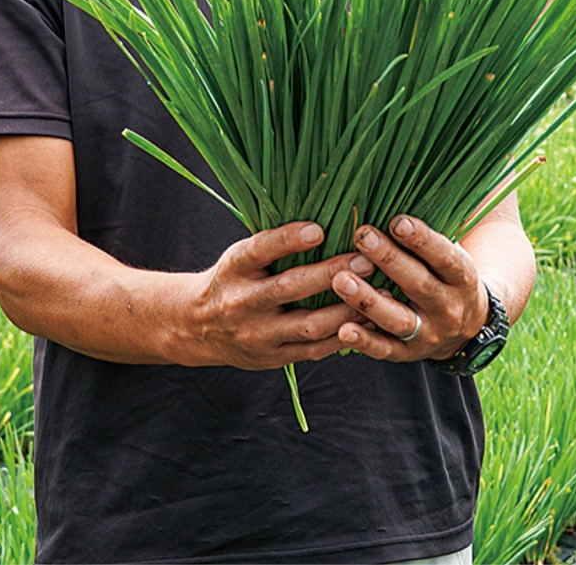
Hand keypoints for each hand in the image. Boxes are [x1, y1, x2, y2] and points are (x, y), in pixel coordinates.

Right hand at [185, 221, 364, 369]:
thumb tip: (327, 216)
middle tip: (367, 261)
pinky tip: (369, 322)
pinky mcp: (272, 358)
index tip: (319, 229)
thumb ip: (275, 243)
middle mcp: (243, 302)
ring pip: (308, 326)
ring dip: (346, 309)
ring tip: (378, 293)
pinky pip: (314, 351)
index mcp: (235, 268)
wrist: (197, 327)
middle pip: (289, 288)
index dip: (288, 239)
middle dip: (331, 274)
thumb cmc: (234, 279)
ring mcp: (258, 335)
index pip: (259, 250)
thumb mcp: (242, 255)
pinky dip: (344, 336)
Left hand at [330, 215, 489, 362]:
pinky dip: (365, 341)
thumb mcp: (452, 254)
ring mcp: (429, 334)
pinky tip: (343, 328)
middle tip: (362, 236)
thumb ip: (427, 236)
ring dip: (368, 300)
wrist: (469, 326)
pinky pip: (385, 349)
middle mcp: (449, 308)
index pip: (445, 257)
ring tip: (341, 280)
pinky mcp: (408, 354)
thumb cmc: (448, 275)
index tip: (398, 220)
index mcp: (464, 278)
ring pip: (398, 319)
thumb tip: (397, 197)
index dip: (423, 240)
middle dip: (390, 260)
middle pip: (419, 285)